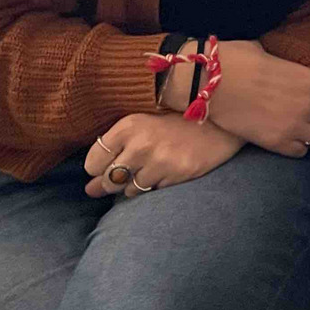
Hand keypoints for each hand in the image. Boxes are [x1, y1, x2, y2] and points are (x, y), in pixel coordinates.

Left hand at [84, 111, 244, 198]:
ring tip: (151, 166)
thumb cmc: (175, 119)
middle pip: (109, 180)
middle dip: (113, 181)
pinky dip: (156, 185)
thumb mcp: (142, 123)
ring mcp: (161, 161)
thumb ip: (114, 151)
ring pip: (130, 190)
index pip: (93, 162)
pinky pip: (153, 191)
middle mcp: (141, 144)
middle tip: (129, 170)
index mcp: (128, 126)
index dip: (98, 167)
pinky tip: (166, 169)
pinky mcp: (179, 174)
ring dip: (136, 184)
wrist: (219, 118)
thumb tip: (90, 189)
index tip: (109, 163)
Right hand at [202, 40, 309, 156]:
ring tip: (307, 134)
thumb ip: (291, 70)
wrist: (207, 81)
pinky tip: (287, 139)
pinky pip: (300, 153)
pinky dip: (297, 148)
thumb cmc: (236, 60)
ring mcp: (294, 126)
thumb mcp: (273, 55)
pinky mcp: (276, 143)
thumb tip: (289, 71)